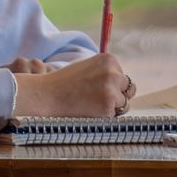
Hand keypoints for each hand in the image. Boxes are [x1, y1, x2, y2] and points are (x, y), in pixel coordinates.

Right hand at [11, 51, 133, 118]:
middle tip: (97, 100)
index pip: (122, 76)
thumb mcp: (88, 68)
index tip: (96, 90)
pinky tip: (89, 112)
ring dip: (113, 108)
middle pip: (128, 89)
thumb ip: (105, 73)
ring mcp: (111, 89)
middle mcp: (113, 72)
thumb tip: (125, 86)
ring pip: (124, 103)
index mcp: (109, 59)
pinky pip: (115, 116)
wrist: (47, 95)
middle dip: (117, 96)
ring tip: (92, 106)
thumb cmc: (65, 83)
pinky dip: (105, 117)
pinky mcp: (108, 106)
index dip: (112, 86)